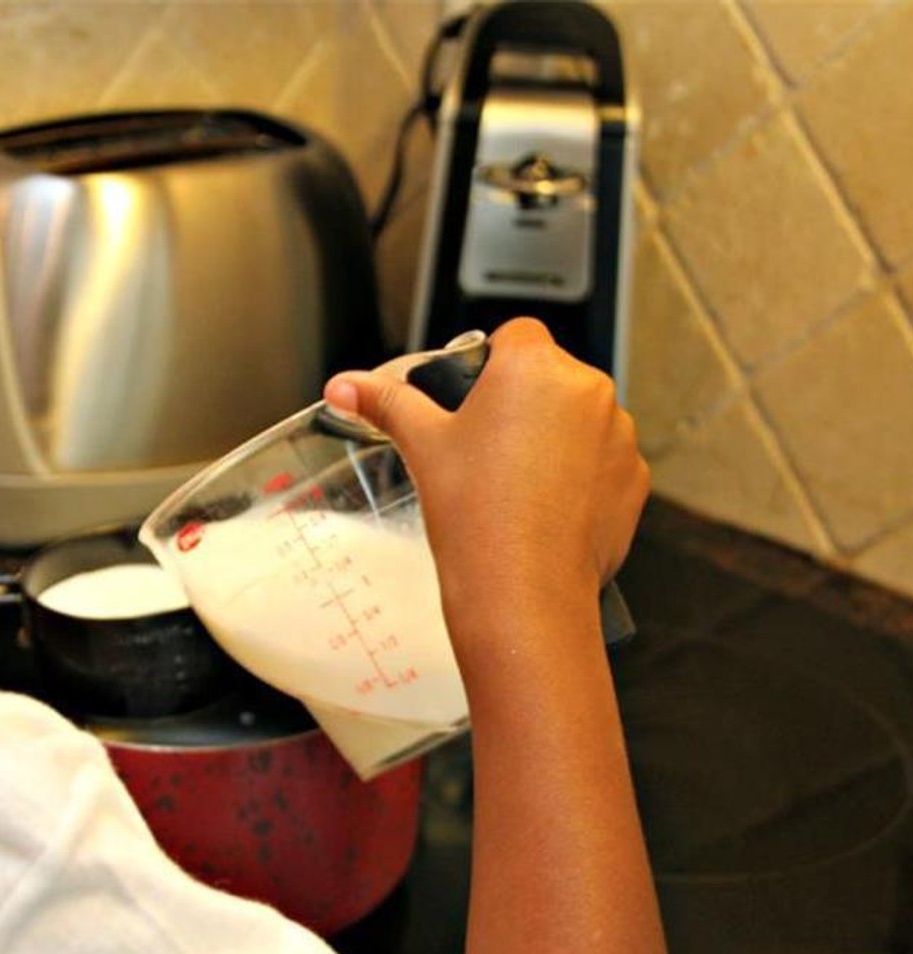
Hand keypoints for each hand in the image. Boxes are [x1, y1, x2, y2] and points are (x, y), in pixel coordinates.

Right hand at [324, 318, 648, 629]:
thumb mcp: (423, 446)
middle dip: (520, 404)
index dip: (490, 363)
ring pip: (578, 420)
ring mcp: (618, 436)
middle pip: (549, 377)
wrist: (522, 591)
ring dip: (553, 439)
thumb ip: (386, 403)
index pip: (516, 335)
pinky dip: (578, 477)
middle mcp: (588, 391)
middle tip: (483, 449)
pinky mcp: (633, 478)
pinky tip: (542, 507)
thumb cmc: (476, 516)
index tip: (471, 398)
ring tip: (513, 484)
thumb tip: (345, 386)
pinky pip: (602, 461)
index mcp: (534, 367)